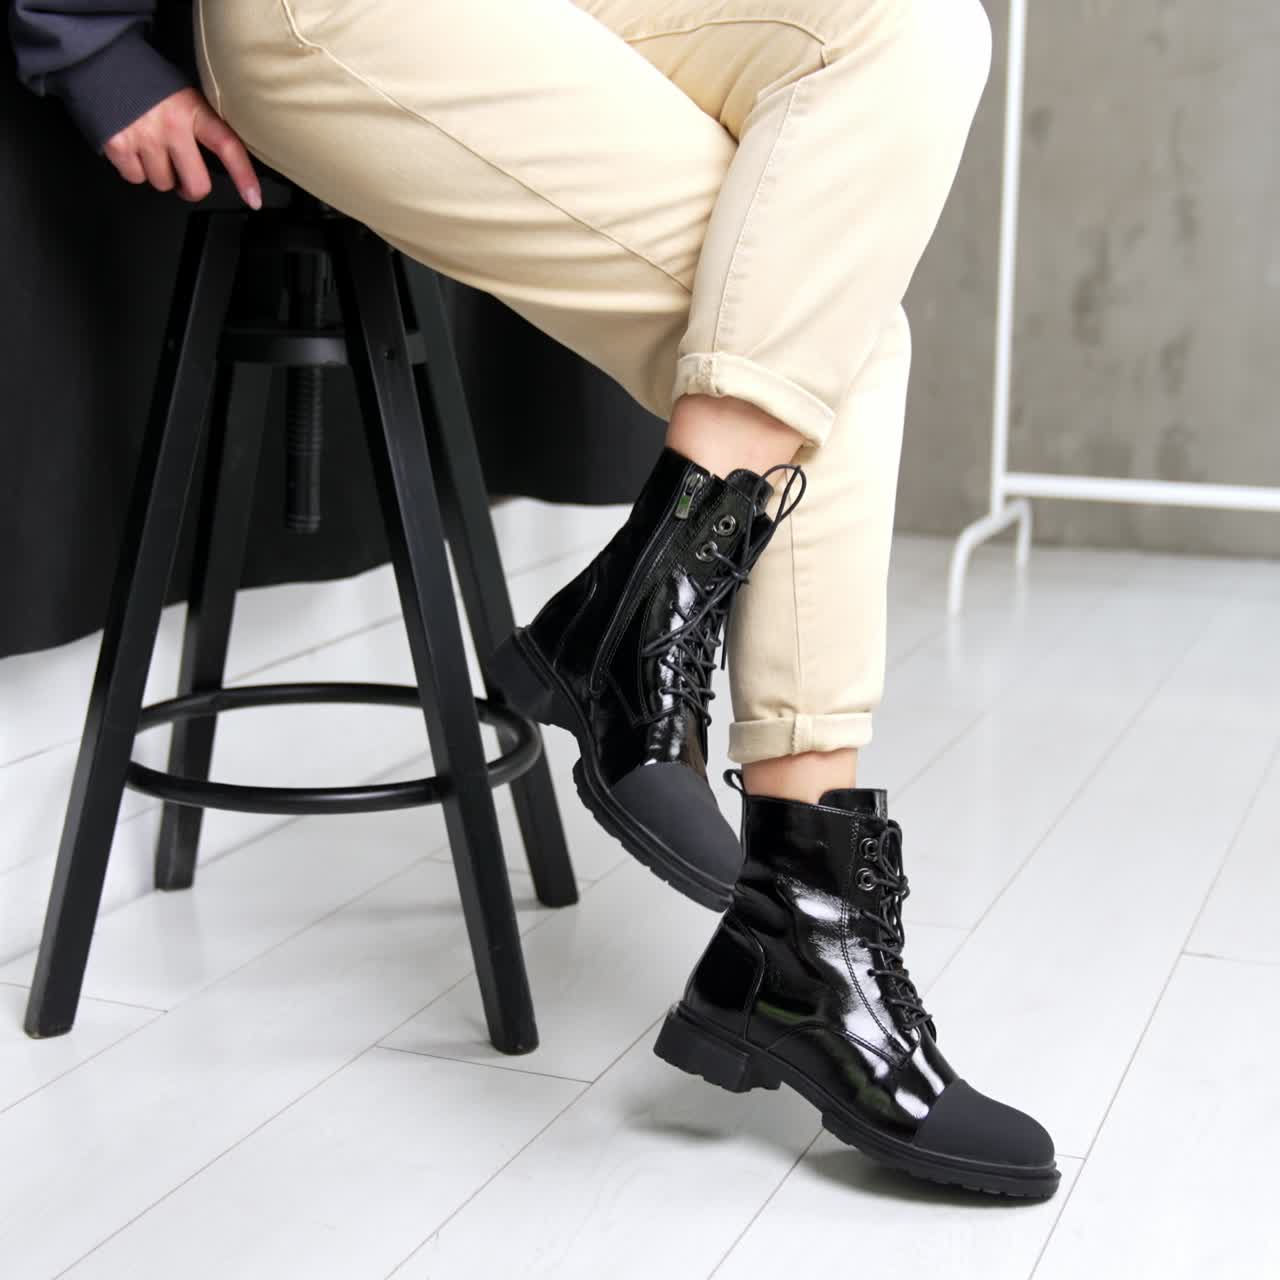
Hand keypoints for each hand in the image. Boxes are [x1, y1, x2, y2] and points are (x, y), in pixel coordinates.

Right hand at [102, 87, 261, 208]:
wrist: (99, 57)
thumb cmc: (143, 78)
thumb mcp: (181, 94)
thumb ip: (197, 123)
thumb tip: (213, 157)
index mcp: (192, 110)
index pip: (227, 146)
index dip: (244, 176)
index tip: (253, 198)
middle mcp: (171, 127)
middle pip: (195, 184)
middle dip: (191, 189)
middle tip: (186, 182)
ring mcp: (144, 138)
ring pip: (163, 183)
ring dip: (159, 174)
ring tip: (151, 150)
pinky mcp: (118, 145)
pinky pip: (135, 178)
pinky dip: (134, 170)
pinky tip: (132, 149)